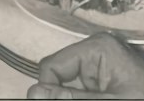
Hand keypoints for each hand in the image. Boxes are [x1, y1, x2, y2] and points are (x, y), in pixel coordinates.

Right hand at [27, 34, 143, 99]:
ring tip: (105, 100)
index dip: (49, 92)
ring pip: (73, 90)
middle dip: (66, 97)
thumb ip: (71, 99)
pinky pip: (87, 93)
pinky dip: (88, 99)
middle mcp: (96, 52)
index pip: (52, 67)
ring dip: (78, 98)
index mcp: (95, 48)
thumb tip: (33, 93)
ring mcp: (103, 68)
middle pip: (61, 80)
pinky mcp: (110, 83)